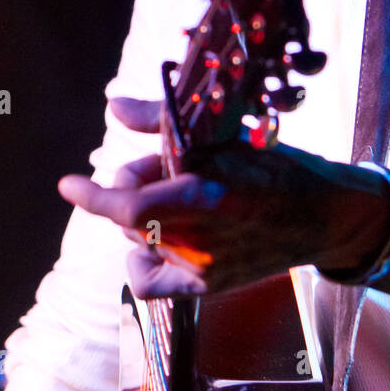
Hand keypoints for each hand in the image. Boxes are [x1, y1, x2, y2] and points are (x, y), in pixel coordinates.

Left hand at [58, 98, 389, 296]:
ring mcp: (204, 265)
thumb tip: (112, 104)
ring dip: (145, 214)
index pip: (129, 203)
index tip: (67, 185)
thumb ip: (162, 118)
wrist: (323, 214)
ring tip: (177, 193)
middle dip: (136, 183)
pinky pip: (150, 282)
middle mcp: (202, 233)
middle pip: (133, 212)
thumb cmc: (272, 165)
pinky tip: (152, 242)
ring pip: (140, 239)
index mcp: (206, 190)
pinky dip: (141, 260)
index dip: (92, 195)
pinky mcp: (210, 286)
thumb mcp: (223, 131)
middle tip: (164, 164)